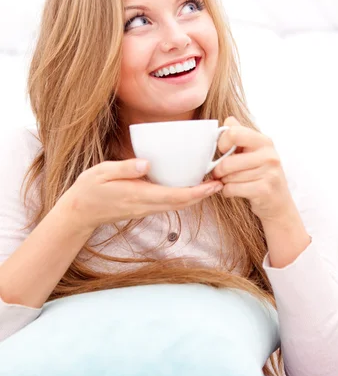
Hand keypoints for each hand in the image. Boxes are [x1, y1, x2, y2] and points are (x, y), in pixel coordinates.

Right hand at [61, 158, 222, 231]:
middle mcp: (146, 205)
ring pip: (176, 205)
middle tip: (220, 182)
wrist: (79, 213)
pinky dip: (182, 197)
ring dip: (195, 197)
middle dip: (202, 195)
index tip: (212, 185)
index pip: (174, 196)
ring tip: (210, 183)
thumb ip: (125, 168)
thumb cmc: (89, 189)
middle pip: (181, 203)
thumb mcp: (102, 172)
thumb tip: (147, 163)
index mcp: (138, 195)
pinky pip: (168, 204)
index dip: (196, 192)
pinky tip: (188, 186)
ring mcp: (145, 209)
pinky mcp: (143, 208)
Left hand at [212, 117, 295, 222]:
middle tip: (220, 173)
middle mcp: (269, 155)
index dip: (222, 143)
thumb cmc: (261, 175)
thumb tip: (228, 120)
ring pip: (228, 177)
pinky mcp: (264, 190)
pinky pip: (232, 189)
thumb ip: (240, 135)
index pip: (233, 133)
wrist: (278, 203)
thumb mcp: (253, 152)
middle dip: (218, 170)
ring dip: (224, 182)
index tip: (222, 151)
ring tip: (231, 182)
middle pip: (227, 161)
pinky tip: (234, 191)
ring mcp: (269, 173)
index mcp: (264, 141)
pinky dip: (227, 192)